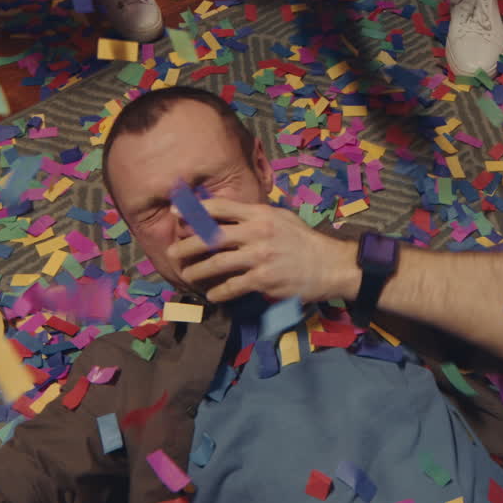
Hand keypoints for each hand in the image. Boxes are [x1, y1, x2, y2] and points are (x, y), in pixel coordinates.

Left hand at [168, 198, 359, 304]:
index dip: (194, 211)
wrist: (330, 265)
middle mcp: (256, 233)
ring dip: (196, 272)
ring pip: (216, 264)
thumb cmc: (303, 241)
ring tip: (187, 276)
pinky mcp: (263, 280)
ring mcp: (259, 257)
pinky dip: (218, 292)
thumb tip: (224, 214)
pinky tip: (211, 295)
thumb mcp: (280, 217)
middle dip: (186, 246)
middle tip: (172, 254)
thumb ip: (254, 215)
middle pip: (210, 237)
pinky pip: (232, 287)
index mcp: (259, 214)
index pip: (219, 208)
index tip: (176, 215)